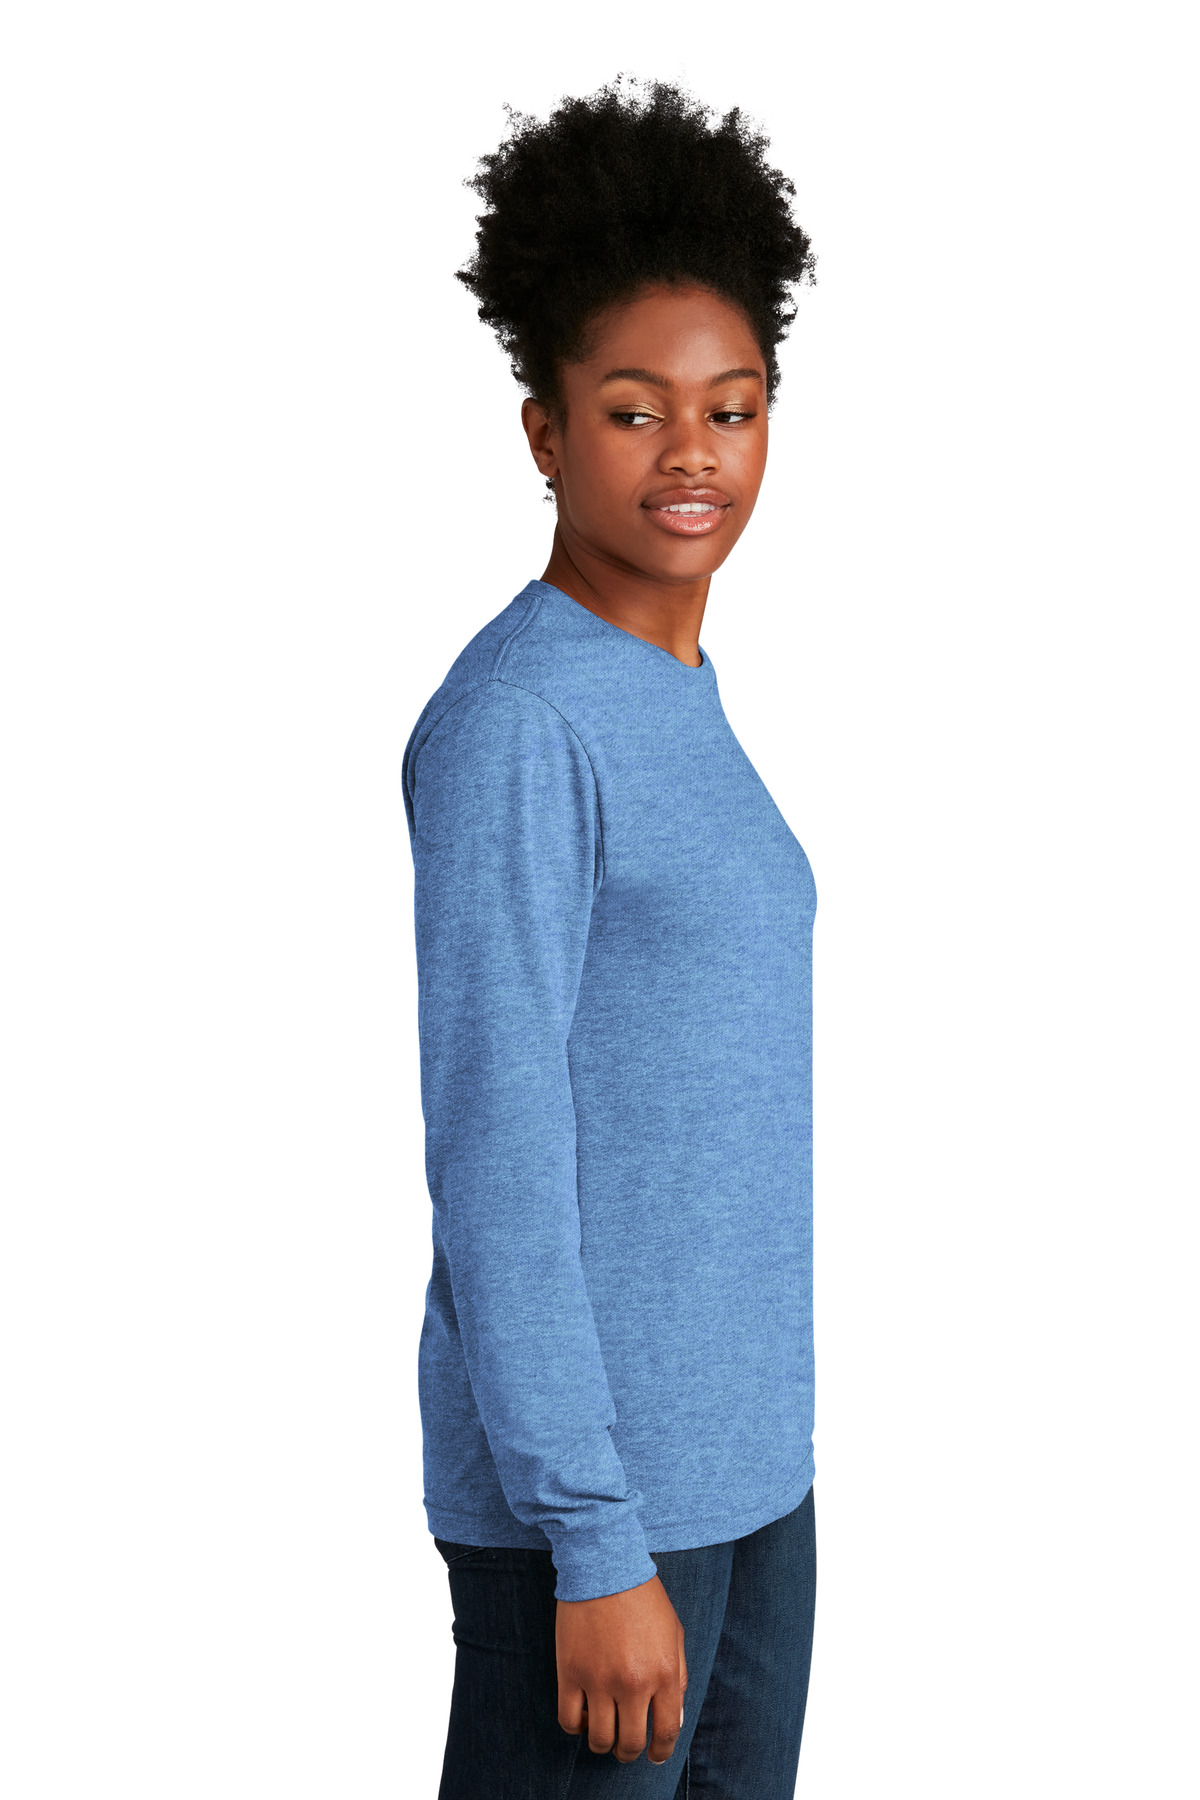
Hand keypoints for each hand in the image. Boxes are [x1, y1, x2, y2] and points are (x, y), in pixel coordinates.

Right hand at [556, 1572, 686, 1763]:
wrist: (605, 1565)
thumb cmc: (643, 1597)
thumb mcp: (673, 1634)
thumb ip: (677, 1679)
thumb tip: (672, 1720)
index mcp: (663, 1673)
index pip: (666, 1732)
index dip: (661, 1751)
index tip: (655, 1755)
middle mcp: (632, 1683)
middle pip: (629, 1743)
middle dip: (630, 1752)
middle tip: (627, 1747)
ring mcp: (599, 1680)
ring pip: (598, 1739)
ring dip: (603, 1743)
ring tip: (604, 1732)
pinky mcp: (570, 1672)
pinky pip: (568, 1720)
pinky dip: (576, 1727)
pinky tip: (583, 1716)